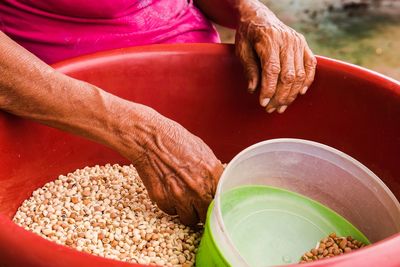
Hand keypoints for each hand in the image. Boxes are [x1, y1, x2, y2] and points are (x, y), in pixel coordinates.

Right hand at [117, 108, 223, 225]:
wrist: (149, 138)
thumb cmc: (175, 140)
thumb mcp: (202, 151)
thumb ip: (212, 172)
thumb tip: (218, 186)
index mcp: (212, 173)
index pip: (222, 202)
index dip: (216, 204)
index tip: (213, 206)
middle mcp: (198, 188)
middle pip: (207, 215)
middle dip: (203, 212)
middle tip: (198, 205)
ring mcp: (180, 196)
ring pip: (189, 219)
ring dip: (187, 212)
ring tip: (182, 199)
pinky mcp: (162, 199)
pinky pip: (171, 212)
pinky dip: (170, 206)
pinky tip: (168, 192)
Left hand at [235, 0, 316, 112]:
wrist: (259, 16)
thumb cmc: (248, 34)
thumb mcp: (241, 50)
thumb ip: (249, 69)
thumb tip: (254, 90)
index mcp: (268, 40)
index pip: (272, 70)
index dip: (269, 89)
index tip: (263, 103)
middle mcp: (286, 40)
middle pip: (288, 75)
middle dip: (280, 96)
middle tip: (271, 109)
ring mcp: (297, 42)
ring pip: (300, 74)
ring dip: (291, 94)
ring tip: (281, 106)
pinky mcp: (303, 44)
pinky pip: (310, 65)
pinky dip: (307, 81)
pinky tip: (299, 92)